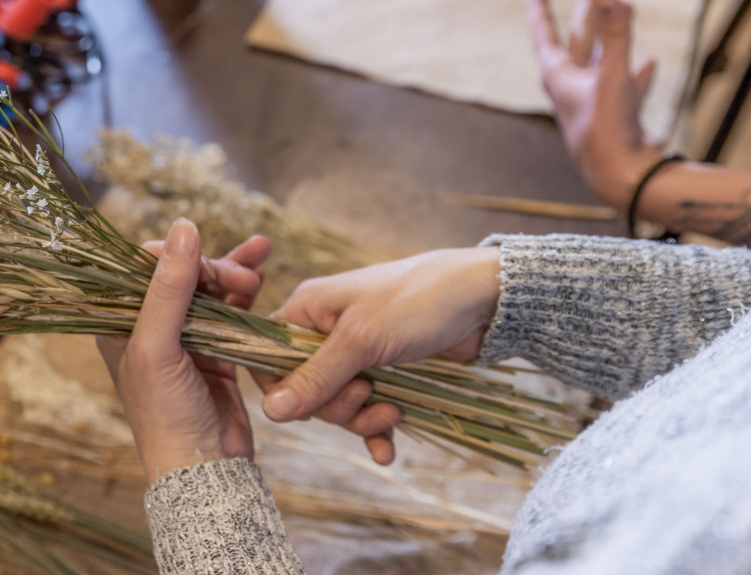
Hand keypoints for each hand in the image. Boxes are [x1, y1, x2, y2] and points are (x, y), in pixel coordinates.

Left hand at [97, 219, 270, 483]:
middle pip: (183, 271)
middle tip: (242, 277)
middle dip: (215, 265)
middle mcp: (150, 326)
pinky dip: (246, 290)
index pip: (145, 266)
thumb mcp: (158, 347)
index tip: (205, 267)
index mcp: (121, 323)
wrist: (204, 467)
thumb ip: (169, 288)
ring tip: (261, 262)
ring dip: (235, 270)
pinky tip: (262, 272)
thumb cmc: (166, 414)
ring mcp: (185, 337)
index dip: (179, 257)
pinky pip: (231, 308)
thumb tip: (184, 228)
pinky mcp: (216, 349)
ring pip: (210, 286)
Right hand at [254, 247, 500, 464]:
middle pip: (306, 389)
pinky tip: (388, 452)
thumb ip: (316, 377)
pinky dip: (377, 430)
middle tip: (366, 393)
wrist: (482, 299)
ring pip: (339, 404)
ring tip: (392, 414)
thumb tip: (269, 411)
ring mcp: (357, 352)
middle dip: (335, 405)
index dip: (280, 387)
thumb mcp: (361, 340)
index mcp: (308, 308)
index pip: (268, 354)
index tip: (306, 403)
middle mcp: (326, 330)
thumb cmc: (415, 303)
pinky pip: (367, 410)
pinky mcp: (386, 371)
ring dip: (362, 419)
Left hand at [528, 0, 661, 211]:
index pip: (544, 33)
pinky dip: (636, 72)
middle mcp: (571, 88)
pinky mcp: (615, 116)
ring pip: (603, 59)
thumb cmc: (607, 130)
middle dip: (589, 9)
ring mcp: (593, 102)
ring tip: (622, 10)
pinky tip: (649, 62)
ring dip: (612, 36)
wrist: (622, 178)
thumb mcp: (612, 76)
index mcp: (558, 77)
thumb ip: (616, 35)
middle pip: (579, 39)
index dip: (539, 8)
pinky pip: (626, 85)